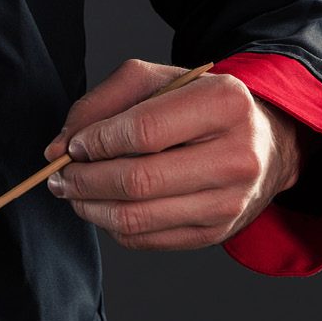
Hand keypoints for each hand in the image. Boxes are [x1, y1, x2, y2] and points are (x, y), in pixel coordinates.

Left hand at [42, 59, 302, 249]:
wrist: (263, 143)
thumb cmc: (198, 105)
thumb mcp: (156, 81)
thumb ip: (101, 103)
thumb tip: (59, 147)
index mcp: (224, 103)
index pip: (143, 132)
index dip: (96, 142)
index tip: (72, 146)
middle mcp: (236, 156)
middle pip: (138, 181)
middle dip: (84, 180)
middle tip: (60, 175)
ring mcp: (231, 201)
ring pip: (137, 218)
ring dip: (90, 206)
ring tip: (72, 191)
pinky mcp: (217, 233)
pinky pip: (145, 238)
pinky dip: (110, 225)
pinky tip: (103, 205)